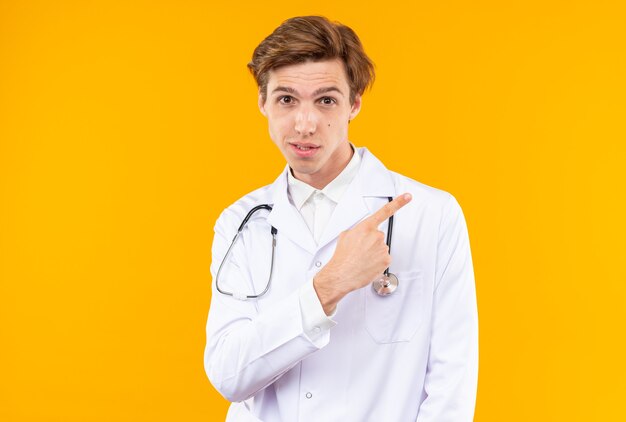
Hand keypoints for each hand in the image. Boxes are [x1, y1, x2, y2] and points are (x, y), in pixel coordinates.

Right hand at [313, 193, 411, 313]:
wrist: (342, 274)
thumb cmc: (342, 257)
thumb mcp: (345, 236)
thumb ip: (358, 230)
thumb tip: (362, 233)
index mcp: (366, 227)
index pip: (385, 212)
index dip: (399, 203)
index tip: (407, 197)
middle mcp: (376, 236)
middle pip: (378, 236)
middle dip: (371, 243)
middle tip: (360, 251)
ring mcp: (383, 248)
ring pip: (381, 248)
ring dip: (373, 253)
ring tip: (362, 259)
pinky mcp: (386, 260)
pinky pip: (384, 258)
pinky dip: (377, 262)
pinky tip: (367, 264)